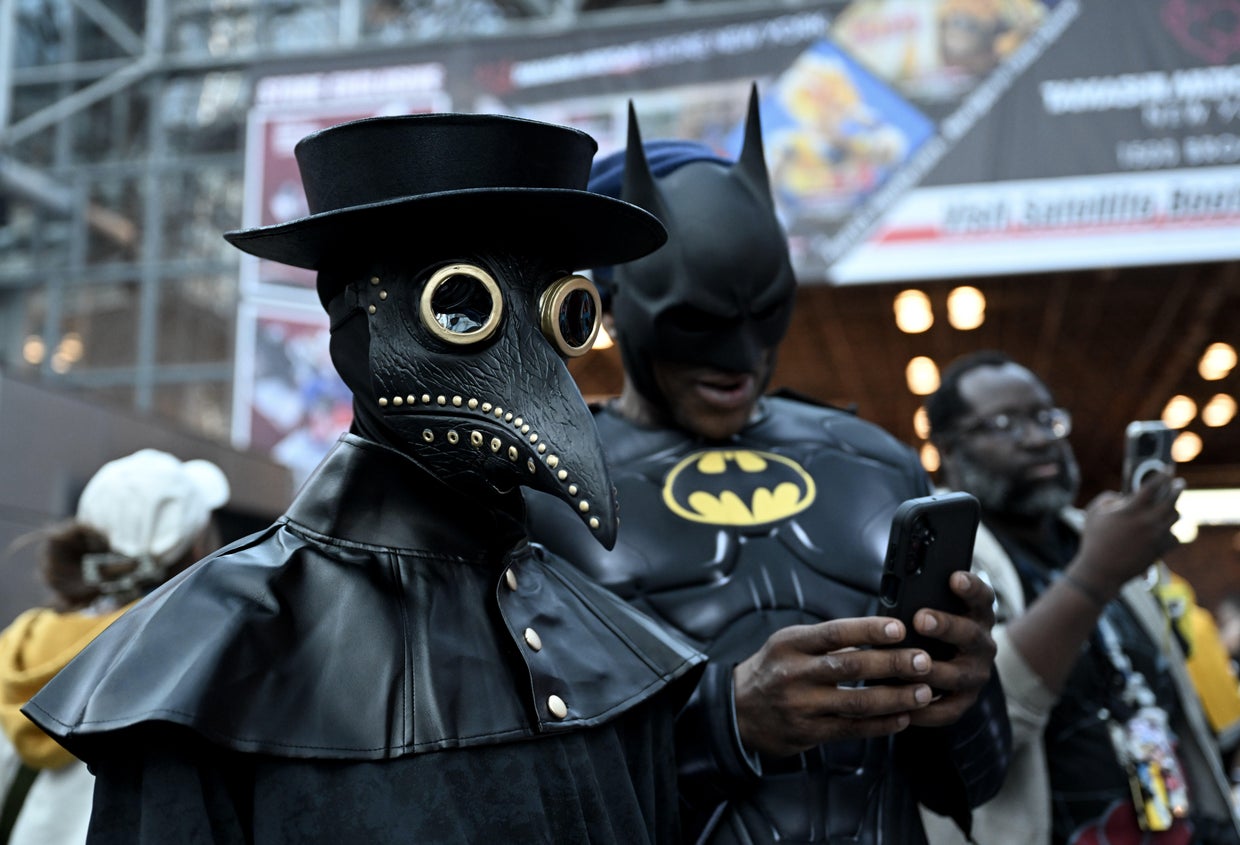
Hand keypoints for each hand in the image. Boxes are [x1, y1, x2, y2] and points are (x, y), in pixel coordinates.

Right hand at [733, 617, 935, 757]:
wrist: (737, 709)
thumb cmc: (773, 669)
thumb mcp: (789, 644)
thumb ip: (826, 641)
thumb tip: (879, 635)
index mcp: (790, 643)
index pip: (834, 632)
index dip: (868, 630)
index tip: (899, 629)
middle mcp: (794, 673)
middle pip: (851, 666)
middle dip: (893, 664)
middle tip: (923, 661)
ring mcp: (801, 706)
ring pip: (856, 702)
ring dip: (895, 697)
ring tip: (923, 692)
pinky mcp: (808, 732)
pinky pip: (851, 729)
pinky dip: (881, 724)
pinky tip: (903, 717)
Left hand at [904, 570, 997, 726]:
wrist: (955, 665)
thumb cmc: (932, 628)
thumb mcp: (935, 608)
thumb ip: (924, 599)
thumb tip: (898, 589)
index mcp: (977, 615)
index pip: (981, 597)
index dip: (970, 587)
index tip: (954, 577)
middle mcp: (982, 644)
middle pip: (969, 634)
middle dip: (945, 626)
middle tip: (920, 619)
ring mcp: (976, 674)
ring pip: (957, 675)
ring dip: (932, 670)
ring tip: (906, 667)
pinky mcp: (965, 701)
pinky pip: (948, 710)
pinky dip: (926, 710)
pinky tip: (904, 707)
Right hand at [1072, 469, 1183, 597]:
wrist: (1101, 571)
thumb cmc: (1094, 540)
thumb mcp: (1093, 513)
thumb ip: (1108, 498)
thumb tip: (1122, 496)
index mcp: (1132, 509)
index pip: (1152, 486)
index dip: (1161, 475)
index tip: (1166, 470)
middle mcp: (1148, 521)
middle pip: (1171, 500)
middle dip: (1176, 488)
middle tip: (1178, 483)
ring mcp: (1157, 536)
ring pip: (1175, 517)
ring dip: (1173, 510)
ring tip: (1170, 506)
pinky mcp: (1160, 550)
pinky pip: (1175, 537)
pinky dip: (1171, 532)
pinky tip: (1165, 531)